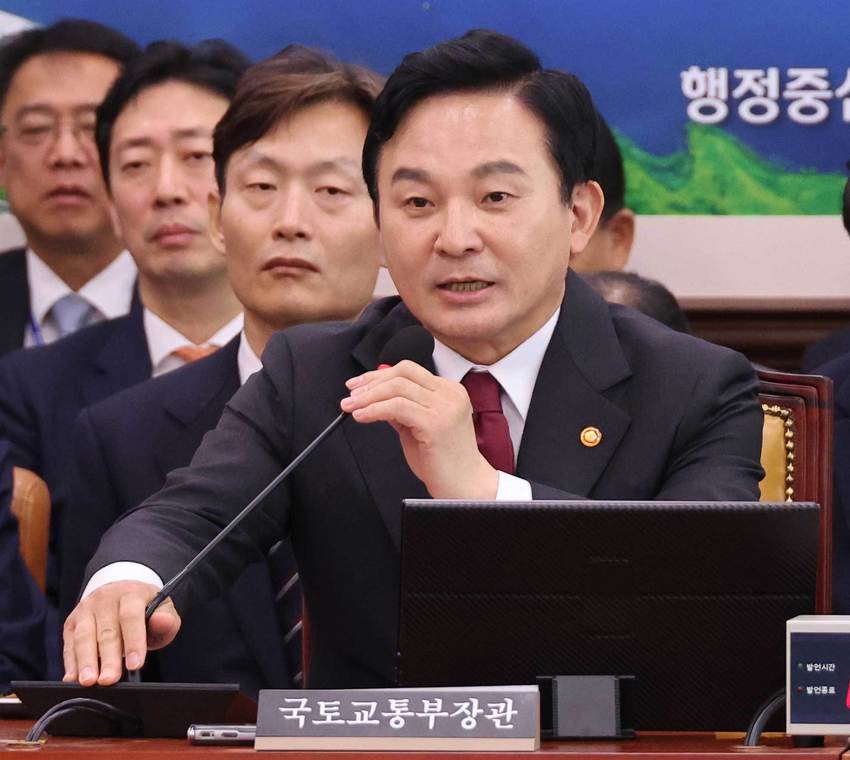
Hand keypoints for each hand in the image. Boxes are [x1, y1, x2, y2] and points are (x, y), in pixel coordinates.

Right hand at [62, 581, 180, 685]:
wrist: (123, 594)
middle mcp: (106, 598)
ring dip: (85, 661)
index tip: (136, 665)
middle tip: (109, 680)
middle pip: (106, 630)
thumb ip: (166, 620)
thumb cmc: (145, 609)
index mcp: (131, 593)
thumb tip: (162, 621)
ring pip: (84, 636)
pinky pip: (69, 643)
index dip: (133, 641)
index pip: (131, 616)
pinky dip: (71, 662)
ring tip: (88, 681)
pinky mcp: (72, 622)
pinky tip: (73, 678)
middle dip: (108, 658)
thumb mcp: (163, 611)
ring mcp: (86, 609)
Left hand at [341, 360, 498, 498]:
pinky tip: (362, 416)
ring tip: (351, 406)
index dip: (379, 375)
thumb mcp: (420, 426)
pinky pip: (396, 407)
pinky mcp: (435, 423)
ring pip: (397, 388)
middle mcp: (449, 394)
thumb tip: (375, 396)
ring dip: (368, 396)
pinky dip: (374, 409)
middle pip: (402, 373)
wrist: (464, 486)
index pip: (409, 371)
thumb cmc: (444, 462)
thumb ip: (402, 409)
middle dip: (371, 382)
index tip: (359, 384)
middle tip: (351, 394)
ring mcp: (444, 407)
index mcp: (449, 391)